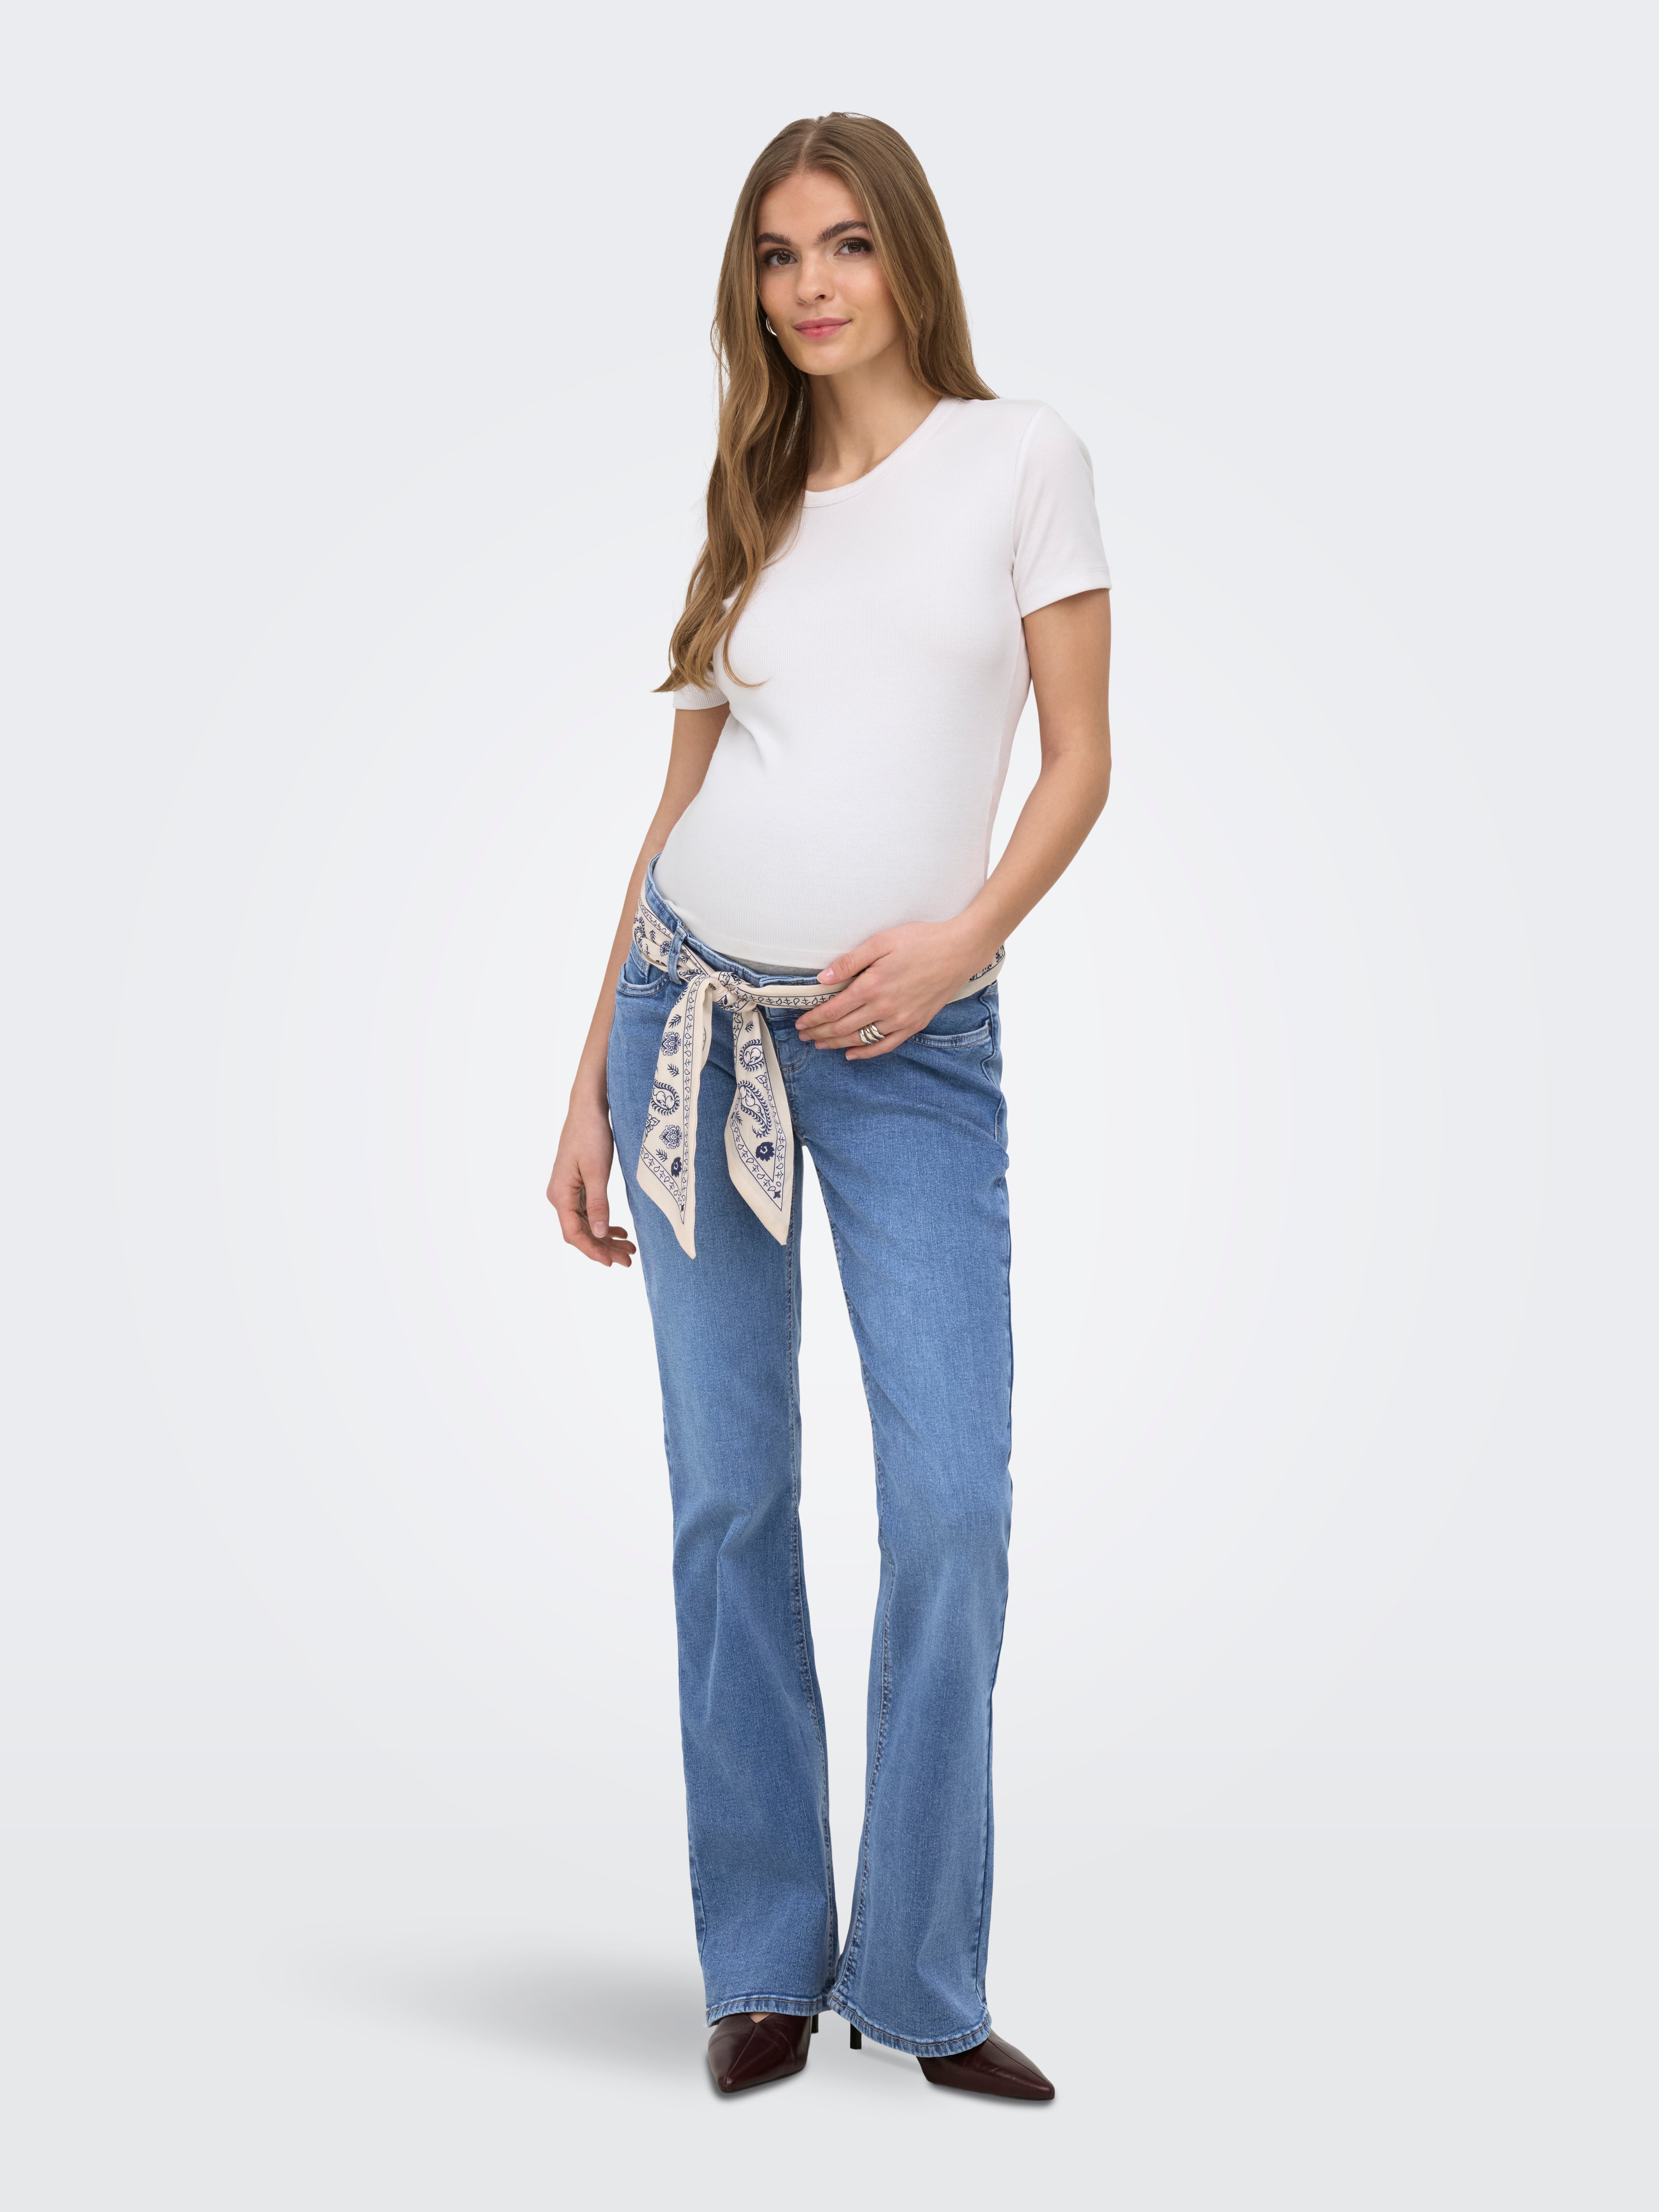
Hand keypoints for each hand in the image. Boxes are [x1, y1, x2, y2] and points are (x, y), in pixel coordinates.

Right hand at [547, 1095, 636, 1264]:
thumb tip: (600, 1233)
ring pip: (586, 1223)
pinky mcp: (576, 1185)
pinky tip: (619, 1231)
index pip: (574, 1234)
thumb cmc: (590, 1135)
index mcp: (559, 1195)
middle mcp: (559, 1196)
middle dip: (604, 1248)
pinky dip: (604, 1222)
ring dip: (606, 1237)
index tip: (612, 1263)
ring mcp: (567, 1191)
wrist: (587, 1109)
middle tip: (628, 1260)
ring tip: (629, 1249)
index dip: (593, 1251)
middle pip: (581, 1232)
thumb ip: (599, 1204)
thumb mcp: (597, 1171)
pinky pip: (588, 1211)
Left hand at [794, 918, 989, 1059]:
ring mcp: (900, 1020)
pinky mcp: (914, 1024)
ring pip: (860, 1039)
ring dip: (836, 1043)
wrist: (960, 951)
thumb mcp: (881, 941)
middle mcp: (883, 1008)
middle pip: (842, 1027)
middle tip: (804, 1035)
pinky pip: (885, 1045)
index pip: (833, 1010)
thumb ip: (850, 961)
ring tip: (820, 1044)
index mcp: (871, 986)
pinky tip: (852, 1054)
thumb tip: (823, 977)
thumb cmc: (921, 941)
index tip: (800, 1022)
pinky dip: (866, 1052)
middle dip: (819, 1033)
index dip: (813, 1018)